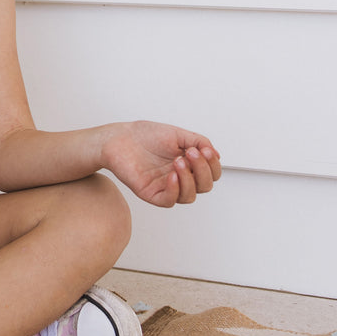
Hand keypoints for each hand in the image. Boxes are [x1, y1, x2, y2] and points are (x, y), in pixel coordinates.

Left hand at [100, 121, 221, 207]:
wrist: (121, 138)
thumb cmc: (146, 136)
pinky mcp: (152, 193)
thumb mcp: (179, 134)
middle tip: (189, 153)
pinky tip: (172, 175)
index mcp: (188, 165)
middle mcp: (180, 178)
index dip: (212, 165)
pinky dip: (175, 190)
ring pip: (189, 196)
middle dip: (202, 170)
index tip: (203, 150)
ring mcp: (166, 187)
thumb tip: (216, 154)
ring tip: (178, 161)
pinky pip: (169, 201)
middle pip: (205, 186)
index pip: (211, 174)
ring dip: (189, 179)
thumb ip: (199, 142)